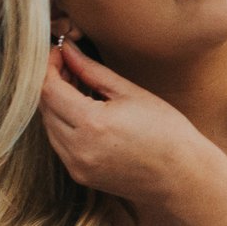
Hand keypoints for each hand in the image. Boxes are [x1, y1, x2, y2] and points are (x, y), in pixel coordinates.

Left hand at [38, 42, 217, 210]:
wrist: (181, 175)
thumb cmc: (166, 131)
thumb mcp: (131, 93)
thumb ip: (93, 71)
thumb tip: (68, 51)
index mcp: (92, 123)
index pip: (49, 89)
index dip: (49, 67)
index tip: (58, 53)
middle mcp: (77, 147)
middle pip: (45, 107)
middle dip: (52, 83)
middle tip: (69, 65)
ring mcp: (76, 165)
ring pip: (49, 126)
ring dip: (56, 104)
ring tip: (78, 87)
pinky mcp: (80, 175)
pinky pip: (59, 143)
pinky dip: (64, 124)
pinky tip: (84, 113)